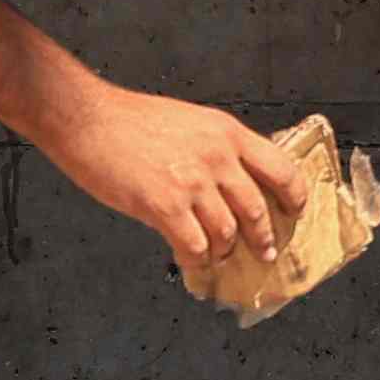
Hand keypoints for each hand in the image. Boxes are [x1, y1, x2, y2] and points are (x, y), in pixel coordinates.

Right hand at [40, 81, 302, 264]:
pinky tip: (191, 261)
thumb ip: (216, 149)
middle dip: (263, 237)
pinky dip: (196, 259)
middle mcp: (218, 157)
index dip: (293, 197)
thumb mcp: (190, 122)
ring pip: (227, 232)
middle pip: (257, 209)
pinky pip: (194, 245)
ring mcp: (193, 183)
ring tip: (219, 257)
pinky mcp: (165, 205)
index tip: (293, 212)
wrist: (86, 118)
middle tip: (265, 251)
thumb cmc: (129, 119)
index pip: (281, 170)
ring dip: (224, 251)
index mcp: (227, 133)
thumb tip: (232, 183)